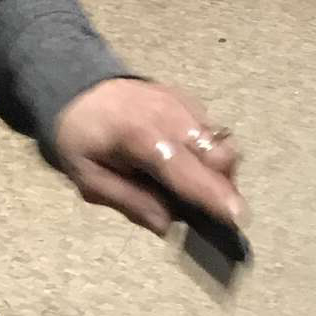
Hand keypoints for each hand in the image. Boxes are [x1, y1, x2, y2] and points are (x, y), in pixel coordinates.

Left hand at [50, 78, 245, 236]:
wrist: (79, 90)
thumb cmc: (81, 139)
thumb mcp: (90, 180)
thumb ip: (130, 202)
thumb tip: (168, 226)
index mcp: (141, 137)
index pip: (187, 170)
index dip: (213, 194)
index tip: (236, 216)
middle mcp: (171, 117)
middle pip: (220, 154)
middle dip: (223, 186)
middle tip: (211, 210)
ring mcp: (185, 105)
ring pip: (222, 143)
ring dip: (219, 172)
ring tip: (198, 190)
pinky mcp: (190, 102)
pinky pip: (212, 133)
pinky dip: (209, 155)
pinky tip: (187, 165)